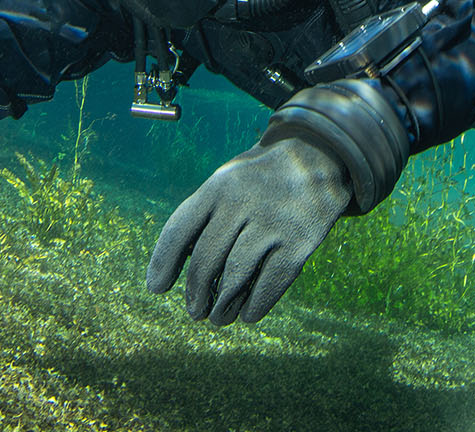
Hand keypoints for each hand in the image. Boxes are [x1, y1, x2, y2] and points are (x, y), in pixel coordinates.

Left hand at [146, 136, 351, 325]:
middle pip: (206, 259)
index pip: (179, 230)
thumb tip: (172, 263)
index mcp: (217, 186)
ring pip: (235, 276)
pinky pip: (270, 283)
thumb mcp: (227, 181)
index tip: (156, 288)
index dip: (163, 263)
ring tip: (217, 317)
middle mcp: (242, 202)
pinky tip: (247, 314)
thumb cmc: (258, 181)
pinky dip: (255, 305)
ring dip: (222, 305)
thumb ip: (202, 215)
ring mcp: (272, 222)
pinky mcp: (299, 242)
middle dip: (195, 292)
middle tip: (194, 311)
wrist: (317, 158)